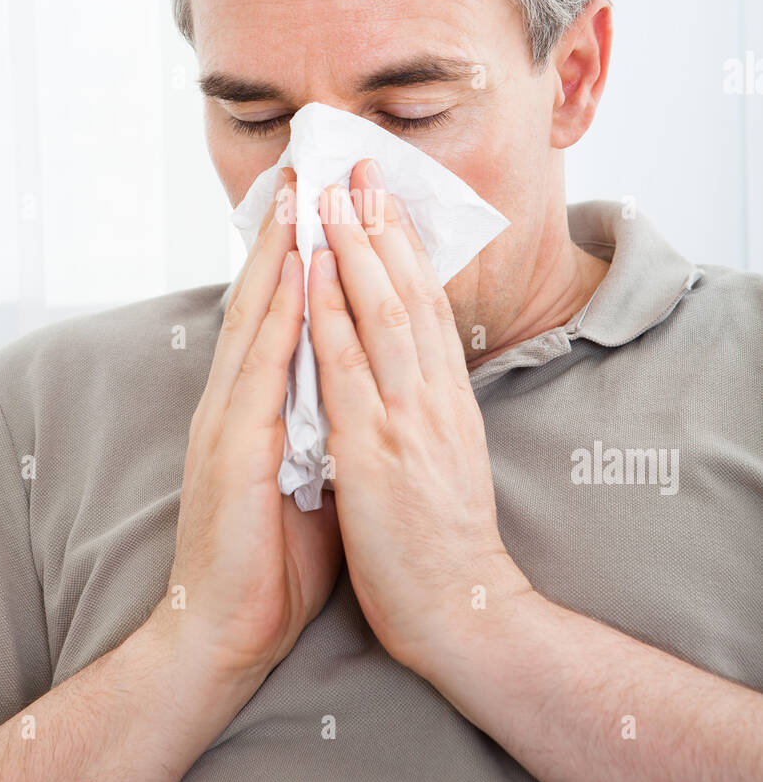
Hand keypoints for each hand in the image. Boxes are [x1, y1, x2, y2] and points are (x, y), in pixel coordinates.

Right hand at [154, 169, 342, 683]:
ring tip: (301, 190)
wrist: (222, 634)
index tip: (319, 204)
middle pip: (264, 298)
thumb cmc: (270, 562)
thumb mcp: (308, 478)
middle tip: (309, 166)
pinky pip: (263, 366)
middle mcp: (236, 401)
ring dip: (282, 250)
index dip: (297, 257)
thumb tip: (356, 399)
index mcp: (255, 409)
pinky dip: (281, 313)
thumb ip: (324, 429)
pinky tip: (299, 271)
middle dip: (287, 231)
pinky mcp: (234, 447)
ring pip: (259, 316)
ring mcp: (229, 420)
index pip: (277, 317)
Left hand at [307, 159, 532, 679]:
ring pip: (383, 314)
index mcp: (450, 402)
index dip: (405, 248)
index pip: (428, 307)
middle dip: (382, 226)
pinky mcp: (378, 451)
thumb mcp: (446, 461)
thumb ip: (425, 412)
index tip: (386, 198)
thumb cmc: (446, 546)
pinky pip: (349, 367)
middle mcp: (435, 398)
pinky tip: (316, 271)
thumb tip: (407, 371)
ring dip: (356, 248)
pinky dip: (331, 312)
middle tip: (360, 166)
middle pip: (408, 294)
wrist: (464, 615)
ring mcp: (408, 420)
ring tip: (336, 194)